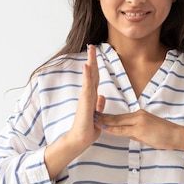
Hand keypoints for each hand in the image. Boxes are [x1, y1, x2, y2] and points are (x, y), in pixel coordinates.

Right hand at [44, 44, 105, 178]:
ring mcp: (85, 96)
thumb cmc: (88, 128)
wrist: (81, 138)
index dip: (95, 66)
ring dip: (89, 62)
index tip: (95, 54)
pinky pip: (86, 85)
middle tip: (92, 45)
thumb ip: (99, 104)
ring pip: (88, 76)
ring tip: (90, 50)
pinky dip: (86, 75)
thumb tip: (102, 96)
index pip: (94, 77)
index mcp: (91, 96)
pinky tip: (87, 66)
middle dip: (92, 59)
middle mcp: (88, 94)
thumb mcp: (97, 114)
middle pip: (91, 72)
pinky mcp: (84, 101)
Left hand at [93, 109, 183, 153]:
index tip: (96, 116)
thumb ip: (135, 132)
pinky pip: (123, 129)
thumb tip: (124, 133)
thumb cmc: (164, 136)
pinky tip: (103, 128)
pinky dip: (111, 128)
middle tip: (88, 115)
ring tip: (91, 120)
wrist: (177, 136)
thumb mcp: (146, 133)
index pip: (119, 117)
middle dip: (101, 117)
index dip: (106, 117)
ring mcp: (138, 121)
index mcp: (138, 116)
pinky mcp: (140, 128)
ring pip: (117, 122)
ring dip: (103, 121)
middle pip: (116, 117)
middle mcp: (137, 115)